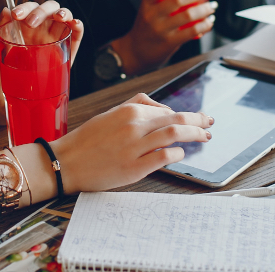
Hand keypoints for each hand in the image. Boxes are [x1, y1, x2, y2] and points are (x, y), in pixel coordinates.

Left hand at [0, 1, 83, 124]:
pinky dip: (78, 26)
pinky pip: (75, 36)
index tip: (16, 15)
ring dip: (64, 13)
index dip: (26, 7)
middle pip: (48, 10)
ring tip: (59, 17)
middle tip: (31, 22)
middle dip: (42, 11)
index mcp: (22, 30)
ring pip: (63, 19)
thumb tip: (5, 9)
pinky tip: (74, 23)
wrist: (0, 103)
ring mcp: (53, 42)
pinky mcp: (66, 55)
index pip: (29, 9)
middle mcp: (39, 33)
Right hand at [50, 93, 213, 193]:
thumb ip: (135, 106)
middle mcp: (133, 125)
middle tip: (209, 123)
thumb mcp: (109, 114)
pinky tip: (181, 154)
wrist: (65, 163)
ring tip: (204, 136)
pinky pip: (164, 157)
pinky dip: (178, 154)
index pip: (165, 109)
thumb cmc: (86, 140)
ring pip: (174, 133)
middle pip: (176, 118)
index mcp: (128, 111)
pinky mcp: (134, 167)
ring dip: (194, 133)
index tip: (195, 118)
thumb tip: (161, 107)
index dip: (184, 114)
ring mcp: (135, 146)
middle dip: (198, 120)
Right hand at [114, 0, 216, 74]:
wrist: (134, 53)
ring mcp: (161, 29)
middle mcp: (152, 15)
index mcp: (146, 4)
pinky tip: (209, 21)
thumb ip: (162, 2)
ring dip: (204, 9)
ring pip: (188, 15)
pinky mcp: (169, 42)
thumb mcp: (147, 11)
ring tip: (212, 6)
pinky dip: (204, 25)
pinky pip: (191, 31)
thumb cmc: (145, 29)